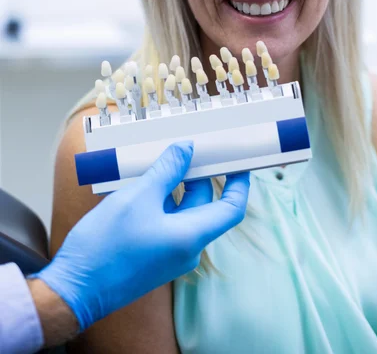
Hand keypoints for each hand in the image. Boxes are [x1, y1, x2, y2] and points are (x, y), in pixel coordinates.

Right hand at [37, 141, 249, 330]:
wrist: (75, 289)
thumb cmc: (106, 246)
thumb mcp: (138, 197)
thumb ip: (167, 170)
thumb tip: (186, 150)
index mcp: (191, 236)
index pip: (232, 208)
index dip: (239, 183)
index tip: (238, 162)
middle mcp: (186, 249)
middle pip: (205, 205)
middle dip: (198, 176)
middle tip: (188, 149)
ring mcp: (170, 255)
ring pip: (182, 213)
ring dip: (175, 187)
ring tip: (159, 162)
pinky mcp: (154, 256)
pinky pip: (167, 223)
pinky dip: (161, 202)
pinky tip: (143, 185)